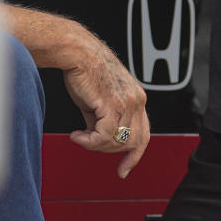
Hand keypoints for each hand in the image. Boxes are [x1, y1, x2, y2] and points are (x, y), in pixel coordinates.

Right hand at [62, 32, 149, 177]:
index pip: (144, 135)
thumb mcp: (99, 100)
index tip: (123, 169)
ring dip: (96, 145)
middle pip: (132, 143)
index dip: (134, 156)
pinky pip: (104, 136)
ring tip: (79, 136)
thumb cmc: (85, 70)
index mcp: (137, 99)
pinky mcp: (113, 104)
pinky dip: (89, 141)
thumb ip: (103, 120)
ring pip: (118, 142)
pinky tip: (77, 134)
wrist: (77, 52)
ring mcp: (127, 102)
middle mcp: (137, 101)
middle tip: (88, 143)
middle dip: (109, 150)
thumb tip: (97, 137)